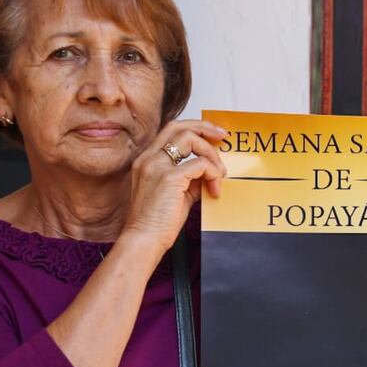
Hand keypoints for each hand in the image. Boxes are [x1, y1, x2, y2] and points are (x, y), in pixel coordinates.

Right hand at [120, 119, 227, 254]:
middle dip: (205, 127)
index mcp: (147, 160)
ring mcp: (157, 166)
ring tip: (219, 175)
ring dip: (211, 154)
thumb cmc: (156, 222)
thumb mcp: (175, 193)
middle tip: (223, 137)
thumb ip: (189, 179)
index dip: (194, 128)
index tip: (212, 135)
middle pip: (180, 126)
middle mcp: (149, 158)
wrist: (144, 240)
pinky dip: (213, 173)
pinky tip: (214, 189)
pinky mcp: (170, 178)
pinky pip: (200, 164)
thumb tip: (209, 172)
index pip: (171, 130)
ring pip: (191, 139)